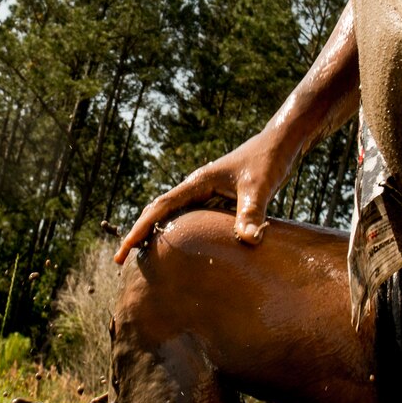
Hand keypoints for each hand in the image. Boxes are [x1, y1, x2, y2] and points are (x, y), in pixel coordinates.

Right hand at [114, 126, 294, 262]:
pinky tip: (181, 250)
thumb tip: (248, 241)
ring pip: (173, 216)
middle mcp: (196, 187)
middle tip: (120, 260)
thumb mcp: (259, 187)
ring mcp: (206, 192)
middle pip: (158, 212)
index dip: (139, 229)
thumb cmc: (268, 160)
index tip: (124, 249)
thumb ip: (252, 213)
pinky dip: (180, 234)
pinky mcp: (219, 198)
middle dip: (138, 234)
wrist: (281, 142)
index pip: (160, 208)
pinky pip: (192, 219)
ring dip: (156, 234)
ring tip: (142, 258)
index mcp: (197, 182)